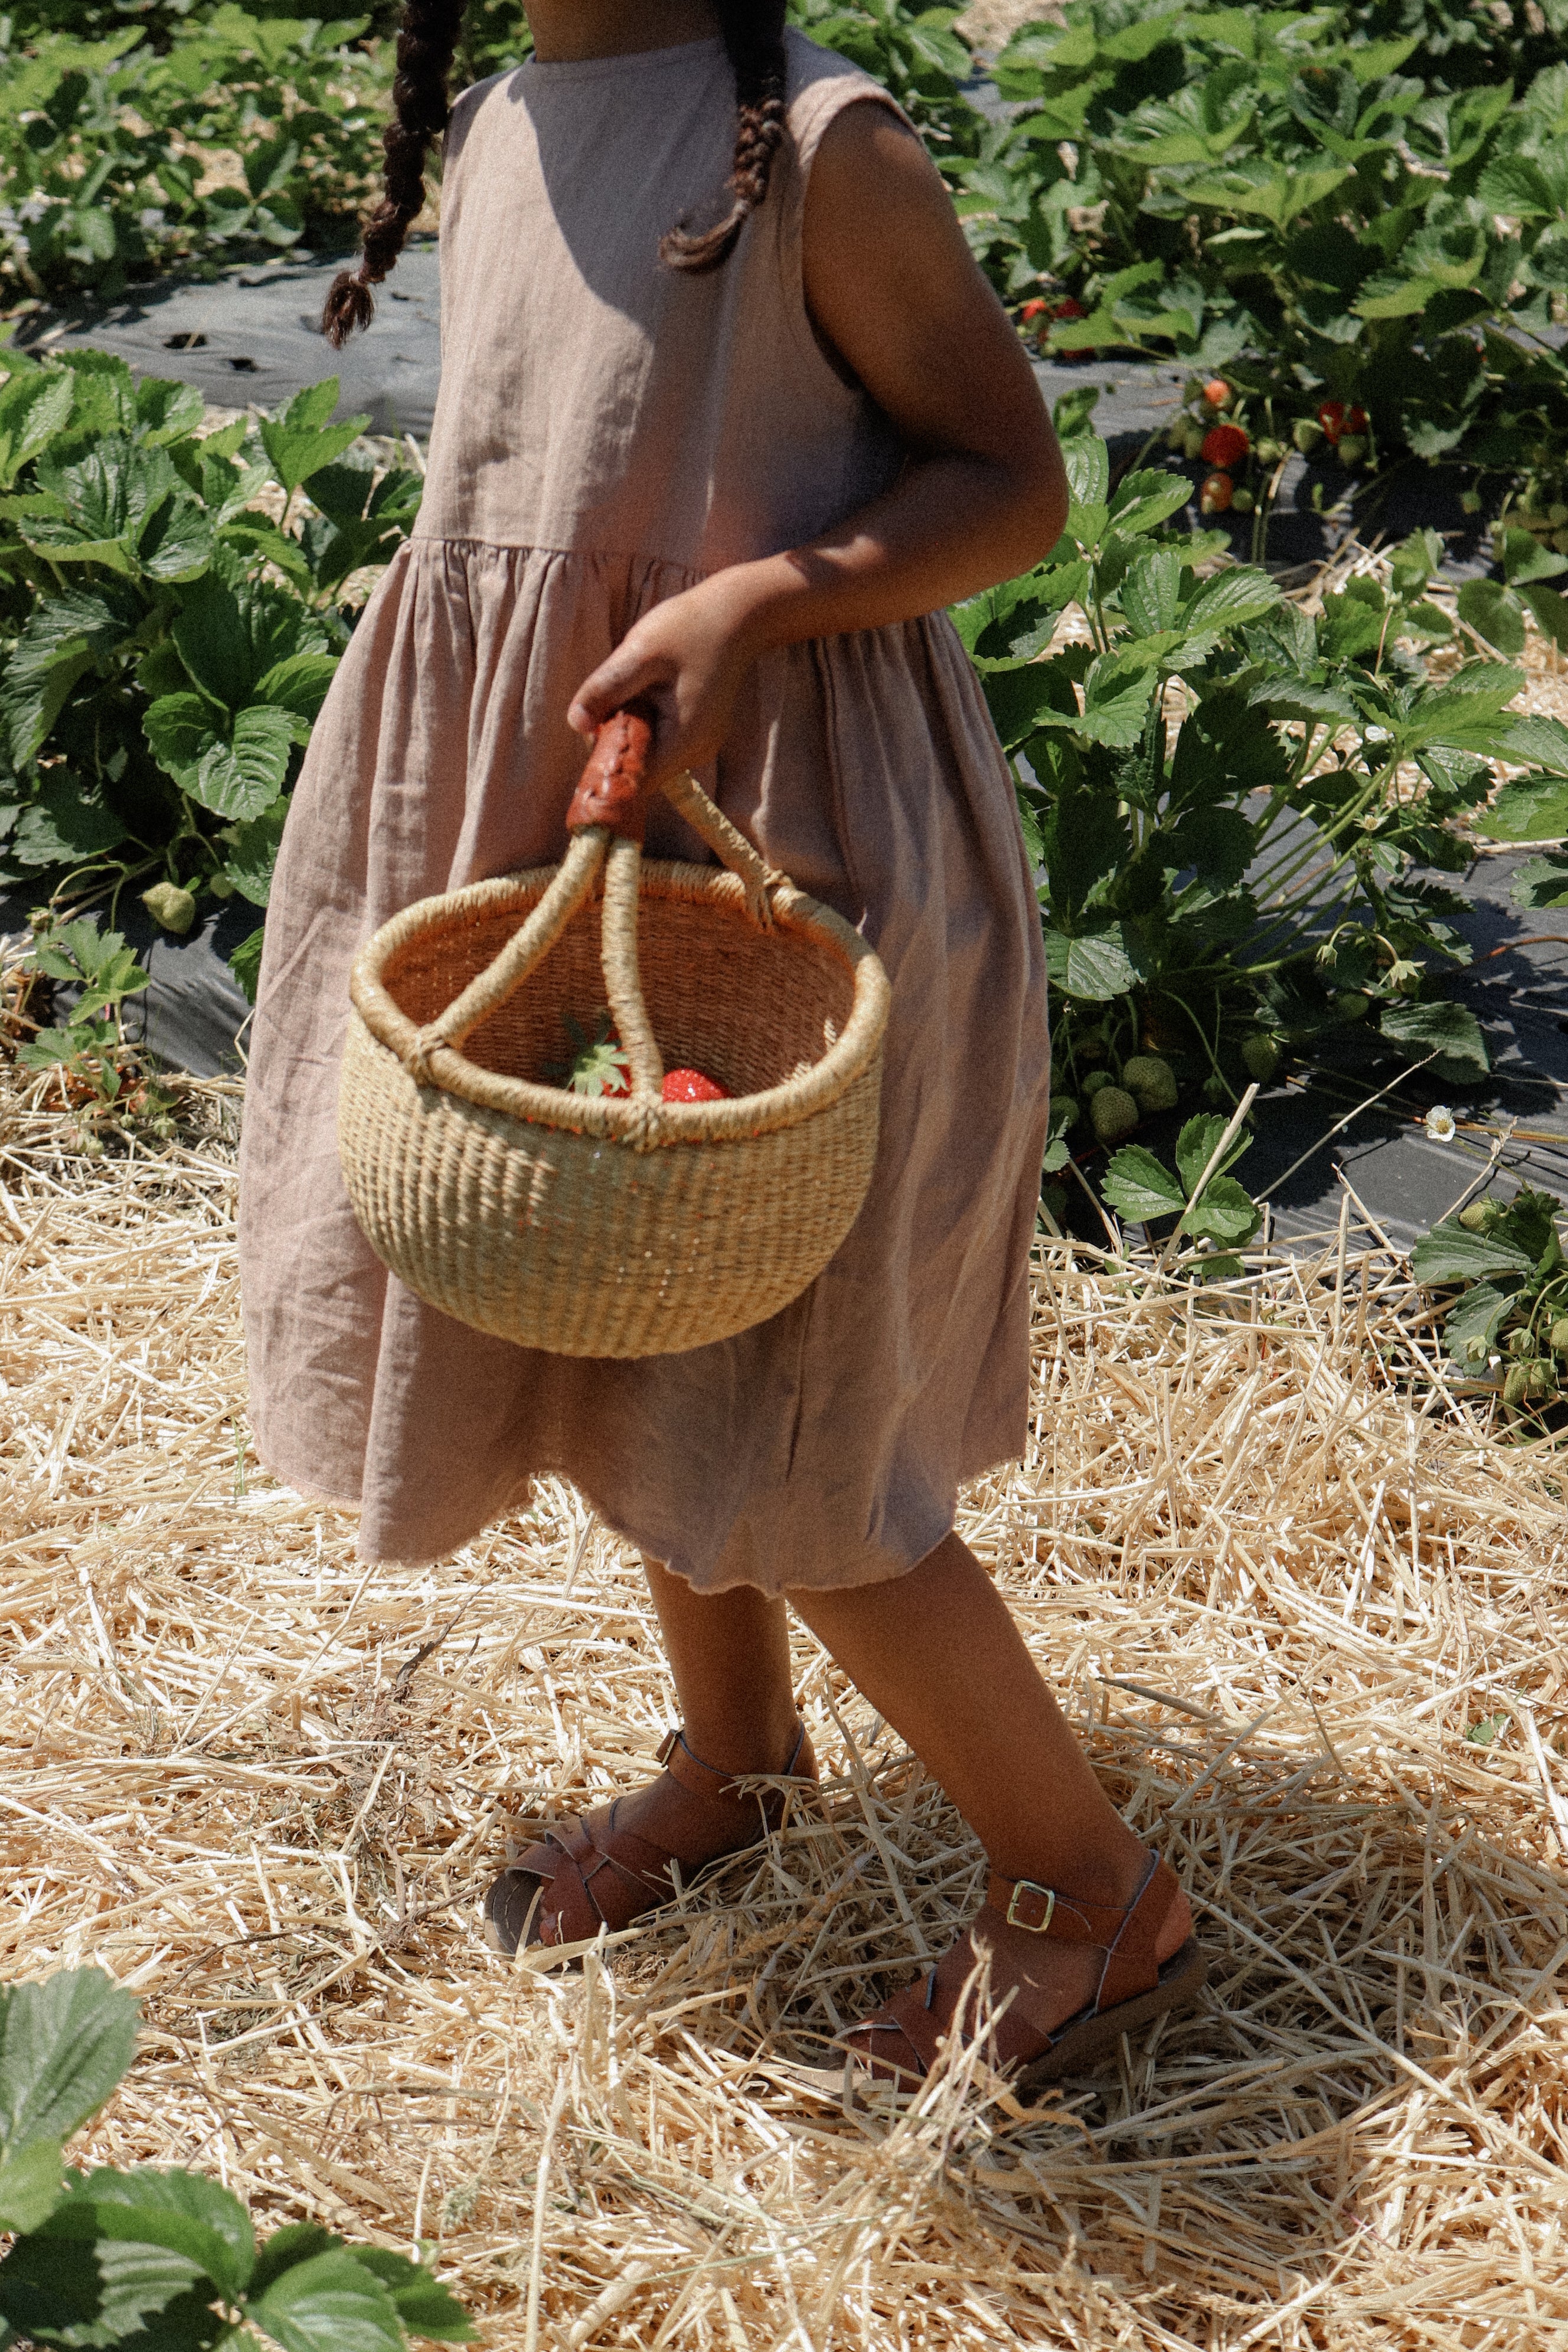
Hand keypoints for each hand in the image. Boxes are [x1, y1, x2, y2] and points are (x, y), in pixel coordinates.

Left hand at [568, 573, 762, 780]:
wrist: (735, 616)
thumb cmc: (690, 629)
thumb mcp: (640, 653)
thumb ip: (607, 688)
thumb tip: (575, 724)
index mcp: (683, 742)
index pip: (634, 782)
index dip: (606, 766)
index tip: (593, 731)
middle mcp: (695, 753)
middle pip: (638, 769)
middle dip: (615, 741)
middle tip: (614, 696)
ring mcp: (698, 745)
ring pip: (647, 753)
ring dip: (629, 729)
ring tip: (638, 687)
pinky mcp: (697, 734)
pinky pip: (659, 739)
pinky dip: (644, 721)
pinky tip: (650, 689)